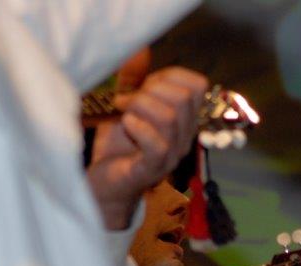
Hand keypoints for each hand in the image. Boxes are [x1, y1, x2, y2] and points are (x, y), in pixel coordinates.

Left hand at [88, 65, 207, 229]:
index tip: (143, 85)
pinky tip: (127, 125)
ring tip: (123, 113)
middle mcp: (183, 137)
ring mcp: (171, 155)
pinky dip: (139, 128)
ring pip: (171, 117)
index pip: (197, 85)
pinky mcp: (152, 170)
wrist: (104, 182)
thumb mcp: (126, 104)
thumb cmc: (117, 144)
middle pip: (184, 97)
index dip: (169, 76)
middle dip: (152, 90)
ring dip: (141, 107)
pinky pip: (158, 145)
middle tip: (127, 101)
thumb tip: (140, 48)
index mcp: (183, 119)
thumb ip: (133, 78)